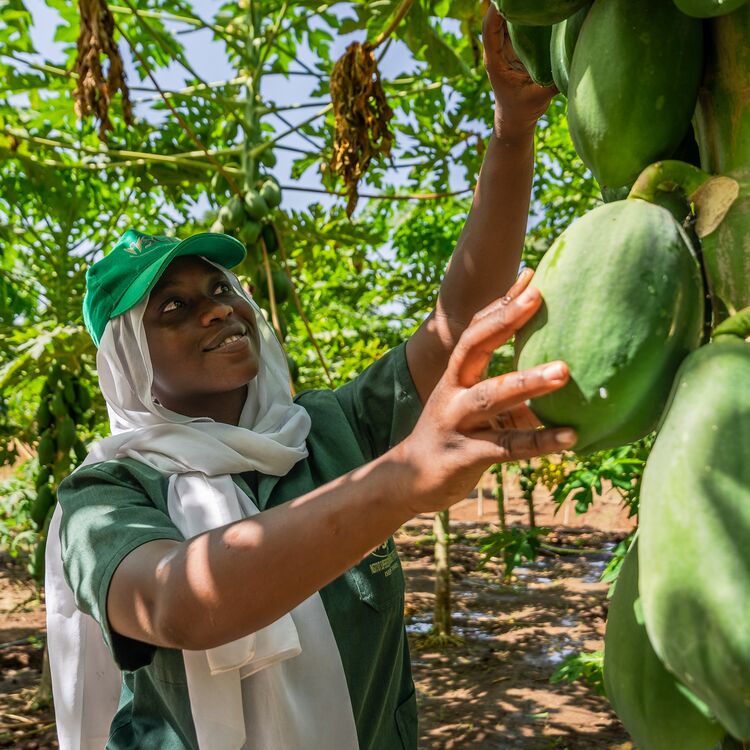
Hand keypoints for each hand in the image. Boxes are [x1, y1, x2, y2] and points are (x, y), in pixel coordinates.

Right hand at [394, 270, 575, 515]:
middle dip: (505, 321)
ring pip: (491, 396)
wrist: (409, 480)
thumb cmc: (451, 434)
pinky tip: (571, 437)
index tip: (531, 277)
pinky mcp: (465, 455)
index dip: (501, 304)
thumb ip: (498, 382)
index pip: (475, 331)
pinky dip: (539, 442)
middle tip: (539, 298)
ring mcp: (457, 422)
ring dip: (527, 382)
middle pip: (474, 348)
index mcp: (455, 375)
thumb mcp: (467, 401)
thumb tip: (546, 366)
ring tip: (564, 371)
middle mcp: (452, 392)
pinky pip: (507, 448)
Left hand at [482, 5, 556, 137]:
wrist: (515, 120)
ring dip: (516, 7)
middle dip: (507, 3)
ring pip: (507, 20)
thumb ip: (554, 80)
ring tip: (530, 0)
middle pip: (497, 19)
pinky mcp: (515, 48)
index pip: (490, 30)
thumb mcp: (539, 97)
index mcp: (495, 61)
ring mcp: (505, 48)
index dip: (496, 11)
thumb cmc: (522, 110)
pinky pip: (517, 26)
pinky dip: (525, 15)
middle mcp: (497, 51)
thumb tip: (572, 60)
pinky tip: (537, 7)